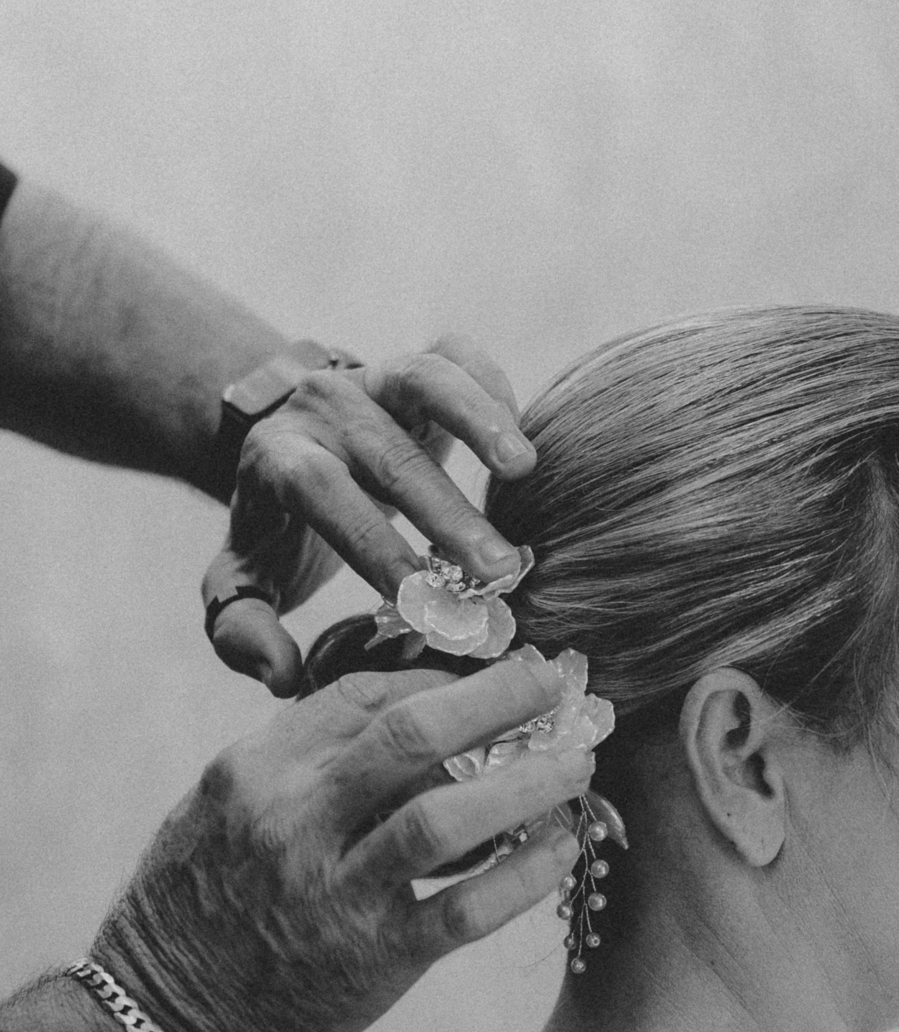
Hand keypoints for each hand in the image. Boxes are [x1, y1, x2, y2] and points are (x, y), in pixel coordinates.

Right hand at [90, 651, 590, 1031]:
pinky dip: (525, 874)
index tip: (497, 672)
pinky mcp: (372, 959)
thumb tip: (413, 701)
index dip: (444, 676)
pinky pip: (465, 909)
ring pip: (448, 818)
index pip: (365, 694)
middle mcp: (293, 821)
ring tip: (578, 761)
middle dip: (499, 699)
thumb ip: (306, 751)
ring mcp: (334, 892)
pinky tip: (562, 847)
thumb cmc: (206, 892)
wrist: (164, 1012)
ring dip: (527, 782)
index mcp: (257, 768)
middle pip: (413, 734)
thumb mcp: (229, 800)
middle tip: (558, 683)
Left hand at [202, 334, 536, 694]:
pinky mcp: (412, 363)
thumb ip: (244, 633)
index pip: (324, 494)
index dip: (374, 544)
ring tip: (525, 469)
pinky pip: (455, 354)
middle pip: (386, 451)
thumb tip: (284, 677)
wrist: (282, 442)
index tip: (424, 600)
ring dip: (478, 420)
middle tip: (499, 571)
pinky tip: (522, 442)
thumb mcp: (240, 584)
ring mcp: (370, 377)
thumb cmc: (275, 532)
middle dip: (446, 512)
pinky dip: (491, 387)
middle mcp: (322, 411)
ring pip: (424, 378)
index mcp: (276, 461)